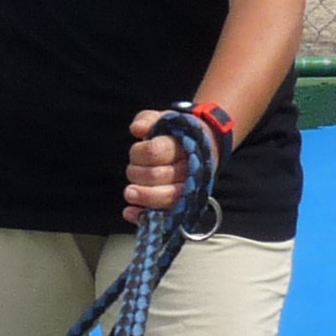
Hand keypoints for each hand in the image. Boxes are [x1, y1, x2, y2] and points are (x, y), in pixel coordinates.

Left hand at [120, 103, 228, 223]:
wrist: (206, 146)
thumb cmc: (178, 135)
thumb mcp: (165, 120)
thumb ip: (149, 120)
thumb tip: (137, 129)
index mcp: (183, 146)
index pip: (155, 151)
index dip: (140, 153)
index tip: (137, 150)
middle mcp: (189, 169)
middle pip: (156, 175)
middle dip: (137, 173)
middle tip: (132, 170)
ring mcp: (188, 188)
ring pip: (166, 197)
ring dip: (143, 195)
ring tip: (129, 193)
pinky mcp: (182, 204)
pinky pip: (166, 214)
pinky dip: (144, 216)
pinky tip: (130, 212)